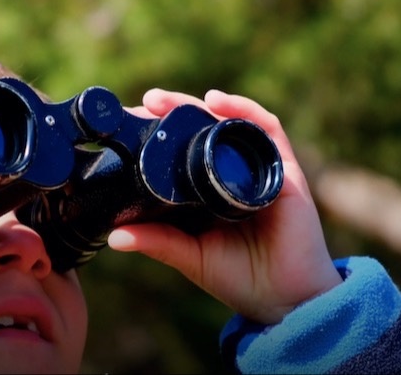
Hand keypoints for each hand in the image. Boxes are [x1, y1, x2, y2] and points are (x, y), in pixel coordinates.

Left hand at [108, 88, 342, 324]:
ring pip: (229, 123)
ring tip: (168, 101)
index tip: (131, 122)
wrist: (286, 299)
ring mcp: (257, 169)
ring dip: (199, 105)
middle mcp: (231, 173)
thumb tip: (114, 237)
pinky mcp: (283, 170)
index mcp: (207, 190)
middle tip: (147, 103)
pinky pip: (266, 130)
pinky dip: (243, 110)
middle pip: (202, 128)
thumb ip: (158, 242)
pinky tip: (217, 103)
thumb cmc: (239, 278)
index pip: (182, 149)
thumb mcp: (189, 256)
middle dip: (174, 110)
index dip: (159, 132)